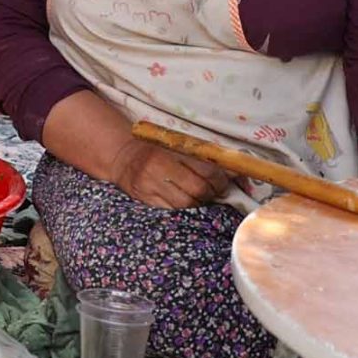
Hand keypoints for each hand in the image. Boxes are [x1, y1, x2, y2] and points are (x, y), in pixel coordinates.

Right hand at [107, 137, 230, 209]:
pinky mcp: (145, 200)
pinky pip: (172, 211)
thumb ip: (202, 158)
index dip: (221, 180)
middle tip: (214, 192)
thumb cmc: (155, 149)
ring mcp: (150, 187)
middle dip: (212, 193)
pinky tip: (185, 202)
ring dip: (199, 203)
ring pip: (187, 204)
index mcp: (169, 152)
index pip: (206, 171)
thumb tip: (235, 173)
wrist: (122, 157)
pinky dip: (184, 209)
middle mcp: (158, 169)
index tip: (224, 183)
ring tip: (199, 197)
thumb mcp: (176, 146)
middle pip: (198, 189)